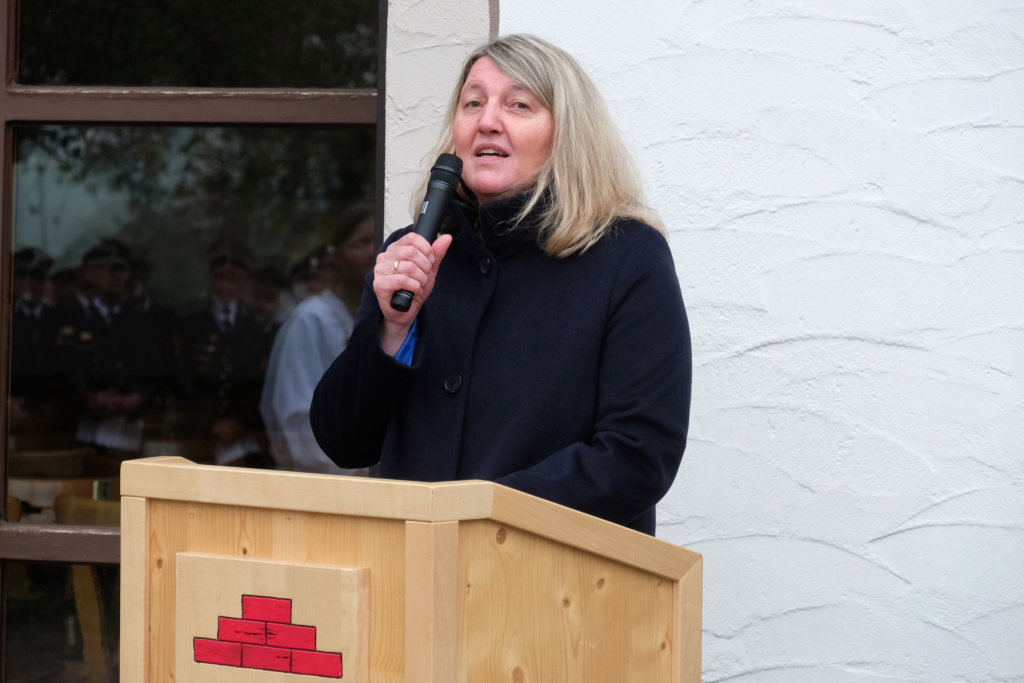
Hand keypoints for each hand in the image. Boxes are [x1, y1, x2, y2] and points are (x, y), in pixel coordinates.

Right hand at [373, 232, 452, 354]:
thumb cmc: (413, 290)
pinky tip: (414, 291)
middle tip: (425, 277)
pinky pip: (402, 280)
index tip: (430, 262)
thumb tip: (447, 237)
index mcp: (395, 249)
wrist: (404, 312)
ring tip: (419, 286)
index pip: (412, 238)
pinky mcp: (380, 284)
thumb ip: (436, 254)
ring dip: (420, 279)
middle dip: (425, 267)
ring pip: (408, 266)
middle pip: (411, 252)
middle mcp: (385, 257)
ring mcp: (380, 270)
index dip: (426, 250)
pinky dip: (414, 287)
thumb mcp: (429, 271)